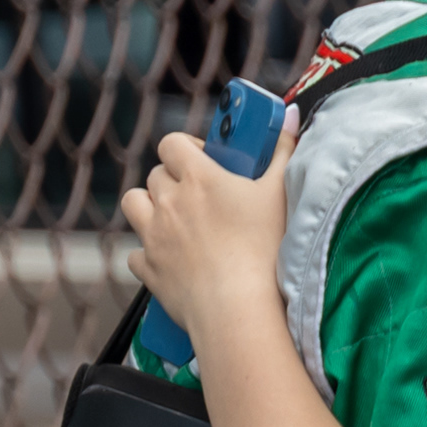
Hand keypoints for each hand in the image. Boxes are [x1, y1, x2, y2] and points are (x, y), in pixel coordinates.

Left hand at [121, 120, 294, 345]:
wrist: (238, 310)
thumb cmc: (264, 251)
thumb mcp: (280, 195)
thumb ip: (283, 152)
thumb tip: (292, 116)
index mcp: (198, 178)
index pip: (173, 143)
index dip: (186, 148)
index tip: (205, 161)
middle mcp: (168, 202)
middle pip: (156, 175)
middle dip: (173, 180)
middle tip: (199, 196)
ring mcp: (153, 236)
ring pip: (134, 204)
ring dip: (149, 207)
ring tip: (173, 220)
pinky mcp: (149, 269)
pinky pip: (136, 253)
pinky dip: (149, 254)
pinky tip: (171, 260)